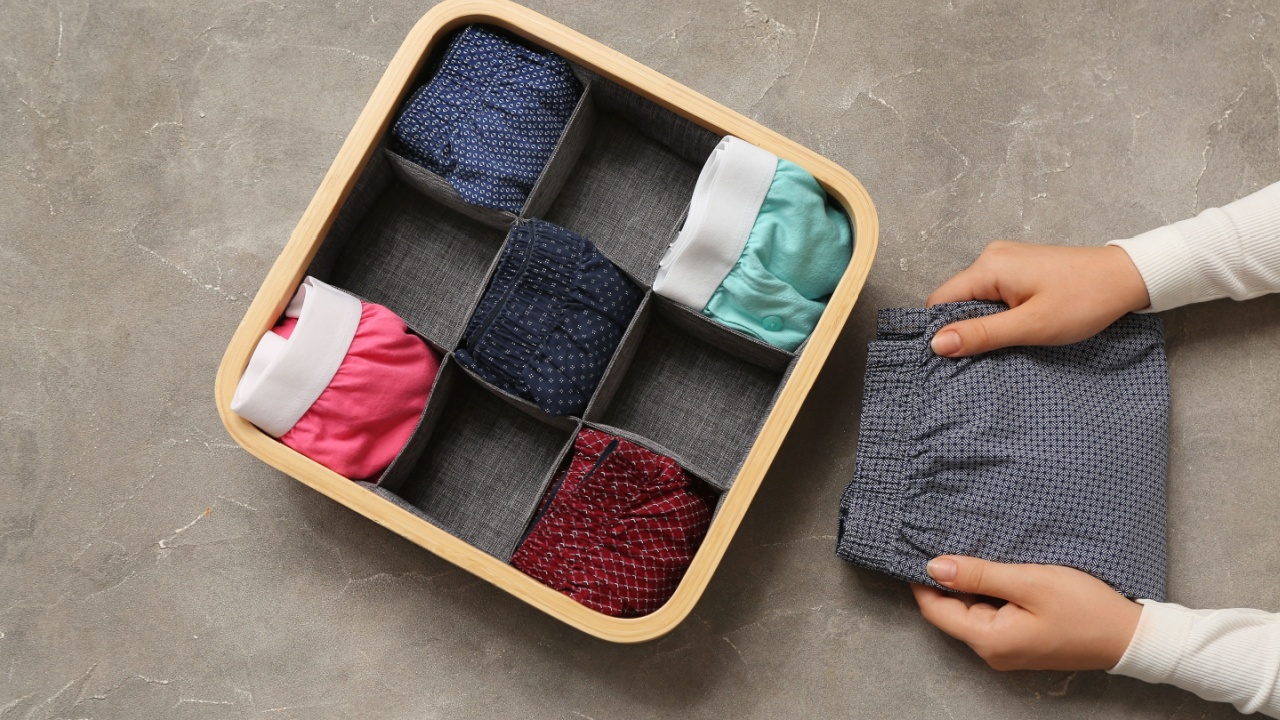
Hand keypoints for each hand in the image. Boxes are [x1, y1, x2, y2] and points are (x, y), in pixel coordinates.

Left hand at [910, 555, 1142, 670]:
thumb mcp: (1029, 581)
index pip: (935, 611)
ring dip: (967, 586)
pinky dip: (987, 594)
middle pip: (951, 613)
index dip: (921, 581)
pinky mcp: (1022, 643)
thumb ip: (979, 575)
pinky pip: (992, 616)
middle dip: (944, 581)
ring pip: (971, 613)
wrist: (1129, 635)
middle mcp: (993, 652)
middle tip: (940, 543)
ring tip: (967, 551)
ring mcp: (1008, 650)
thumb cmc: (1083, 607)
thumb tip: (933, 567)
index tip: (916, 550)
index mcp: (989, 640)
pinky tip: (993, 571)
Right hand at [927, 242, 1150, 356]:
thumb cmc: (1085, 299)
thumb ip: (981, 334)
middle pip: (957, 299)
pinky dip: (1000, 312)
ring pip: (976, 298)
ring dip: (986, 322)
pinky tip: (1020, 325)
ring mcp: (1006, 259)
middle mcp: (992, 256)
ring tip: (1010, 339)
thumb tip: (936, 343)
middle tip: (989, 353)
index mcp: (989, 267)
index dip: (943, 331)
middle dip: (967, 327)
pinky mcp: (1020, 266)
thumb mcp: (1031, 326)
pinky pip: (993, 292)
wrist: (1128, 277)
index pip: (940, 301)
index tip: (957, 357)